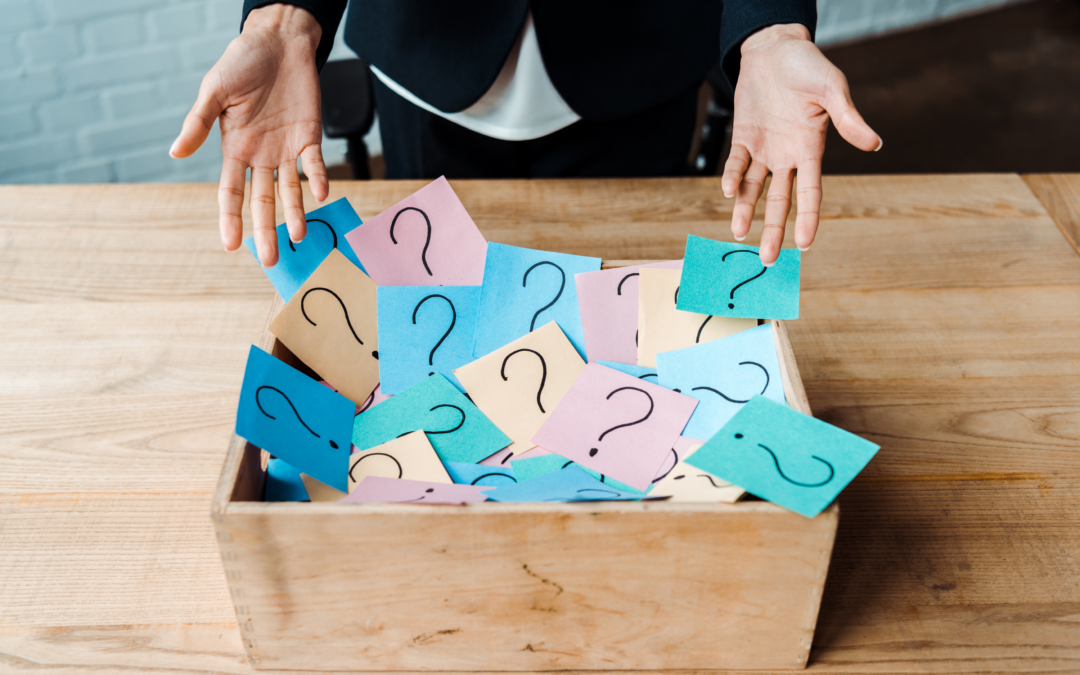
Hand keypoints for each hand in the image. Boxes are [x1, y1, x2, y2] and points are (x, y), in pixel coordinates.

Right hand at [169, 5, 326, 267]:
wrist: (277, 41)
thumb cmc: (241, 63)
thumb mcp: (214, 91)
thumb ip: (198, 123)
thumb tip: (175, 153)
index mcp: (234, 148)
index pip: (231, 192)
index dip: (231, 219)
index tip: (231, 246)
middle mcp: (260, 155)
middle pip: (263, 200)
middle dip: (266, 230)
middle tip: (271, 260)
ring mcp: (286, 149)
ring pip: (291, 190)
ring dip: (296, 213)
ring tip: (300, 236)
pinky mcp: (310, 136)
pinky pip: (314, 163)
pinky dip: (318, 179)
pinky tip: (320, 196)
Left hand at [722, 24, 880, 264]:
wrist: (775, 48)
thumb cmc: (808, 66)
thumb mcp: (832, 89)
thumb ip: (848, 118)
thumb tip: (874, 144)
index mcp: (811, 150)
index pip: (811, 193)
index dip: (808, 218)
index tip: (805, 244)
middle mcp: (787, 156)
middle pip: (780, 201)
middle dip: (773, 229)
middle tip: (768, 259)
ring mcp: (764, 149)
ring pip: (754, 189)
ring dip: (746, 211)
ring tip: (740, 234)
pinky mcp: (743, 138)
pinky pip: (736, 163)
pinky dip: (732, 177)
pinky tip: (730, 191)